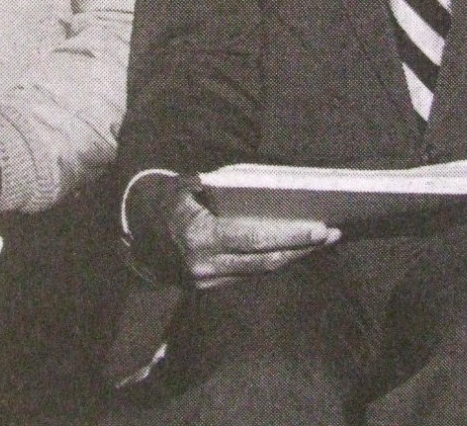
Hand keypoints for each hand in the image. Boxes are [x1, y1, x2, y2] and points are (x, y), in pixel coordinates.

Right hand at [128, 174, 339, 288]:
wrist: (133, 236)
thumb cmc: (165, 201)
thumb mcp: (181, 186)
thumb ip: (204, 183)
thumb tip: (234, 179)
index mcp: (200, 239)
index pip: (255, 240)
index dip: (290, 236)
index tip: (320, 227)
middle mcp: (206, 267)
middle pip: (265, 261)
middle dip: (302, 248)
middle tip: (333, 232)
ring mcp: (208, 281)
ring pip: (261, 271)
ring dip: (293, 256)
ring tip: (322, 239)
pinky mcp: (211, 287)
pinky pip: (250, 273)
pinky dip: (274, 260)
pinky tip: (295, 247)